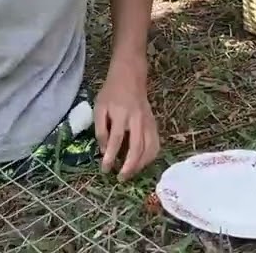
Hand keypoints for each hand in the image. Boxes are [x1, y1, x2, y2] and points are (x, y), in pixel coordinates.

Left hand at [94, 61, 159, 181]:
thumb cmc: (111, 92)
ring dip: (140, 165)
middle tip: (120, 178)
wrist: (130, 76)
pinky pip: (156, 144)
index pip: (116, 140)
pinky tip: (142, 163)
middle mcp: (137, 120)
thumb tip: (104, 150)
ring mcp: (148, 122)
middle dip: (129, 166)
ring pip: (149, 149)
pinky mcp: (154, 124)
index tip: (105, 169)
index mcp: (121, 114)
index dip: (110, 157)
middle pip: (136, 148)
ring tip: (130, 173)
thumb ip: (101, 129)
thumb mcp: (100, 107)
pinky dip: (150, 157)